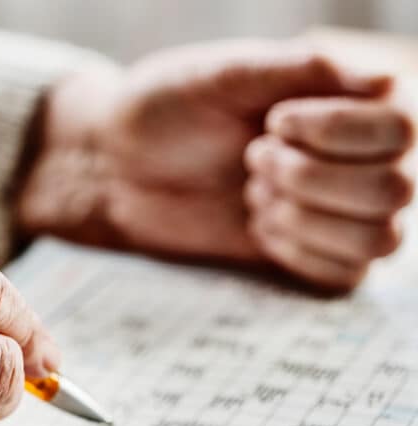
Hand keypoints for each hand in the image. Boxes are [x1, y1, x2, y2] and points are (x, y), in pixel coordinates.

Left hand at [17, 39, 415, 289]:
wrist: (118, 166)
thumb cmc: (167, 107)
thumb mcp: (224, 73)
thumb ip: (301, 69)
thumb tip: (386, 78)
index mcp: (345, 100)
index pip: (399, 129)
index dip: (335, 132)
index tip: (270, 121)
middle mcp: (355, 157)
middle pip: (393, 189)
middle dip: (308, 178)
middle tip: (251, 158)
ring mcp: (336, 211)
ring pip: (380, 238)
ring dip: (303, 217)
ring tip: (252, 191)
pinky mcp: (310, 254)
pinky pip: (346, 275)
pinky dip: (297, 251)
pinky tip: (255, 225)